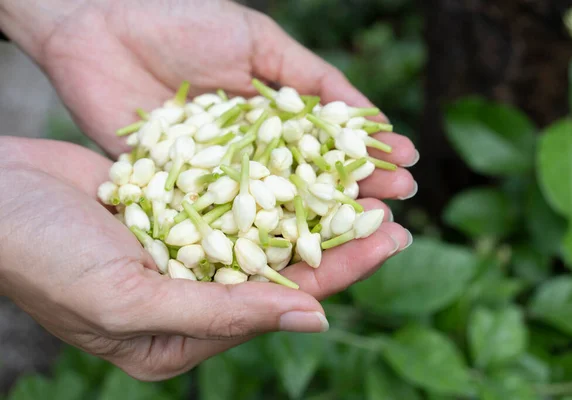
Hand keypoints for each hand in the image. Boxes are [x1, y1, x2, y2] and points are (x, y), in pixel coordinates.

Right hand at [0, 137, 409, 380]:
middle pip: (282, 267)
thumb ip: (221, 311)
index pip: (280, 304)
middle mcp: (189, 297)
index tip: (392, 239)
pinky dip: (271, 184)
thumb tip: (311, 318)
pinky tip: (307, 166)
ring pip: (264, 231)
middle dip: (339, 240)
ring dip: (312, 208)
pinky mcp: (173, 213)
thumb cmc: (42, 258)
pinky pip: (234, 199)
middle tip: (397, 213)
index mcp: (182, 336)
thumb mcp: (130, 299)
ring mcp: (182, 253)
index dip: (340, 271)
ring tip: (364, 187)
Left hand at [1, 0, 417, 196]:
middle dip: (354, 195)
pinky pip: (220, 215)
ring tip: (363, 232)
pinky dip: (254, 233)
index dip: (366, 155)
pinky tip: (293, 247)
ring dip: (318, 221)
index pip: (327, 143)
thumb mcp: (257, 41)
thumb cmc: (180, 20)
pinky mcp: (179, 191)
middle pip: (308, 181)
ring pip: (272, 206)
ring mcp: (217, 175)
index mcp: (271, 116)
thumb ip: (310, 79)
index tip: (407, 165)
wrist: (97, 27)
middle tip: (397, 209)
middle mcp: (249, 151)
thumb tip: (367, 115)